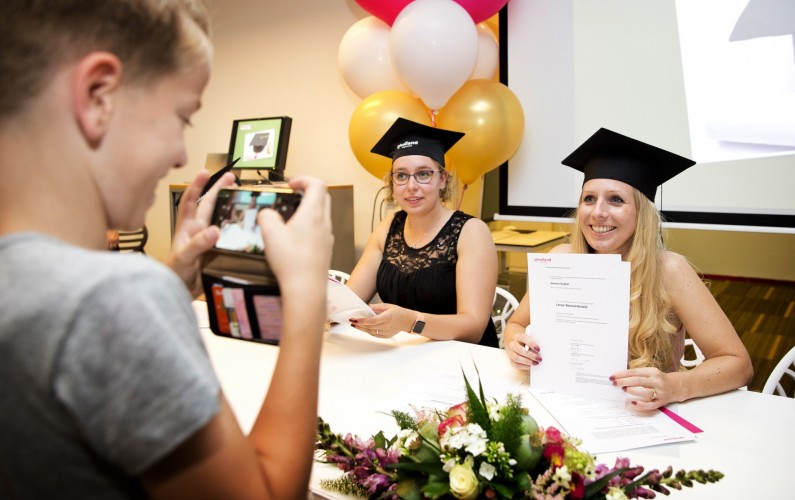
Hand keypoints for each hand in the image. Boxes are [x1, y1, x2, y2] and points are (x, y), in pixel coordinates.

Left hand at [167, 170, 236, 296]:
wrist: (180, 293)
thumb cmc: (175, 275)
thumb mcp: (184, 257)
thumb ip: (197, 244)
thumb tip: (214, 230)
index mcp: (187, 227)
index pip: (191, 200)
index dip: (197, 185)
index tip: (206, 172)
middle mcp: (198, 231)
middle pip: (209, 205)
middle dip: (219, 189)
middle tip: (233, 178)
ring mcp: (208, 240)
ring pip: (219, 218)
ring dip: (229, 207)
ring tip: (242, 197)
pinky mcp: (217, 251)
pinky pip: (228, 236)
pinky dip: (236, 229)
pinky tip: (247, 226)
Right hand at [257, 176, 332, 294]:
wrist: (306, 289)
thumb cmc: (291, 261)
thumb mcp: (270, 234)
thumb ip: (266, 216)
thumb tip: (267, 213)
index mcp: (313, 214)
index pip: (318, 184)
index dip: (304, 179)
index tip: (290, 185)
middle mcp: (324, 223)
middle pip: (323, 196)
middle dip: (307, 191)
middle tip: (291, 196)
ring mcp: (327, 237)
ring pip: (322, 213)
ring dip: (308, 209)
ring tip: (289, 217)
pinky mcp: (326, 250)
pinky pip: (320, 229)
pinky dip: (309, 225)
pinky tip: (294, 237)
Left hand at [350, 303, 410, 337]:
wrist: (408, 321)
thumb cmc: (399, 312)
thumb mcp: (388, 306)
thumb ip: (376, 307)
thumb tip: (367, 307)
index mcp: (387, 317)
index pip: (371, 321)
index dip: (362, 321)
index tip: (355, 319)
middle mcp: (386, 326)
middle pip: (369, 327)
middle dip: (359, 325)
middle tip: (352, 321)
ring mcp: (386, 332)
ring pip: (371, 332)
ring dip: (362, 329)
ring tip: (355, 325)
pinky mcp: (386, 336)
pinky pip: (374, 335)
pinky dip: (368, 331)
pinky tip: (363, 328)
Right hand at [506, 333, 541, 370]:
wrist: (525, 350)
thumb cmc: (531, 346)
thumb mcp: (533, 343)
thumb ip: (535, 345)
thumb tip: (540, 351)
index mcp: (518, 337)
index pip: (524, 338)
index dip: (531, 344)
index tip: (538, 349)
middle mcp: (513, 344)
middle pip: (519, 349)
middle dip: (530, 355)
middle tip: (539, 359)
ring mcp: (511, 353)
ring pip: (517, 358)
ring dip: (528, 361)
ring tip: (536, 363)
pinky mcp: (512, 361)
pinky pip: (516, 364)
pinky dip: (524, 366)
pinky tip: (531, 366)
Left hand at [610, 367, 667, 410]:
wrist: (676, 386)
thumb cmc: (659, 379)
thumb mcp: (650, 372)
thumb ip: (638, 375)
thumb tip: (620, 378)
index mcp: (653, 372)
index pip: (635, 372)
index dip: (622, 374)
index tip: (613, 376)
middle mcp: (657, 381)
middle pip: (638, 381)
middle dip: (624, 382)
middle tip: (615, 383)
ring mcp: (660, 392)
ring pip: (645, 392)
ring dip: (632, 391)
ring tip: (624, 390)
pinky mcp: (661, 402)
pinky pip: (650, 404)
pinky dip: (641, 404)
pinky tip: (633, 402)